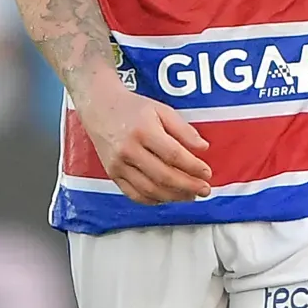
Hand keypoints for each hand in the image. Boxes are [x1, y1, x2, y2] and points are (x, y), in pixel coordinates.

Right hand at [78, 84, 213, 203]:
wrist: (99, 107)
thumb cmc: (133, 108)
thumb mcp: (162, 110)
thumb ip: (184, 129)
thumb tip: (203, 148)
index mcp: (143, 131)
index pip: (173, 155)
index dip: (193, 167)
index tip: (207, 173)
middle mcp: (128, 150)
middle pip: (163, 176)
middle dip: (188, 186)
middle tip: (204, 190)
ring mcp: (118, 165)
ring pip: (150, 189)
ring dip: (174, 197)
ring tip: (190, 196)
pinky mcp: (112, 174)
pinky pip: (134, 194)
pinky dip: (154, 200)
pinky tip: (168, 197)